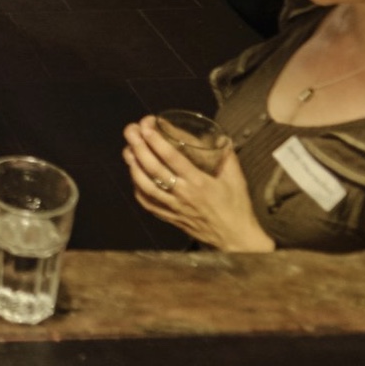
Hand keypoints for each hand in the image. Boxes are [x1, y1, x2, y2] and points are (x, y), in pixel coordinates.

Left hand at [122, 116, 274, 251]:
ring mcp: (173, 207)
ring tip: (127, 149)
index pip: (171, 157)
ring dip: (133, 166)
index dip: (156, 140)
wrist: (235, 239)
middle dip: (138, 146)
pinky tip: (134, 176)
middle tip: (131, 130)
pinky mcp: (170, 218)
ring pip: (145, 185)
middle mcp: (182, 194)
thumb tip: (221, 136)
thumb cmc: (237, 207)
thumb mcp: (236, 179)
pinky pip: (148, 203)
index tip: (146, 126)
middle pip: (153, 168)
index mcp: (199, 182)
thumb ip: (227, 156)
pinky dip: (137, 188)